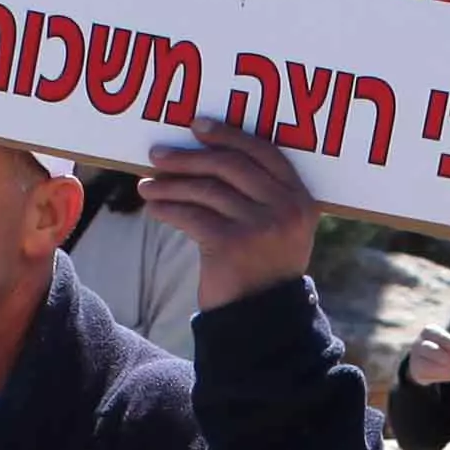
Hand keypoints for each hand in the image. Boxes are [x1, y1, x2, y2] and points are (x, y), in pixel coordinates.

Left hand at [136, 131, 319, 293]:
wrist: (261, 322)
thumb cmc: (261, 270)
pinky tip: (154, 208)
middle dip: (189, 156)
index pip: (263, 152)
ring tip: (147, 186)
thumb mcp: (276, 229)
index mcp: (301, 200)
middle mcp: (286, 210)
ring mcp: (261, 227)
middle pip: (229, 166)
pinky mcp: (232, 245)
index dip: (228, 134)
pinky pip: (191, 215)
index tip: (197, 126)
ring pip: (206, 190)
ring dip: (170, 184)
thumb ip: (258, 194)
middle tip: (158, 154)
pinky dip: (168, 209)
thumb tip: (203, 153)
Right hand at [402, 333, 449, 387]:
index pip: (442, 337)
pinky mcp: (415, 372)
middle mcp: (419, 343)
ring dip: (447, 371)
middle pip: (432, 350)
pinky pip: (428, 376)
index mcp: (430, 331)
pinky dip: (443, 377)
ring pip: (428, 365)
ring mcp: (414, 358)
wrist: (427, 360)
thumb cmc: (446, 349)